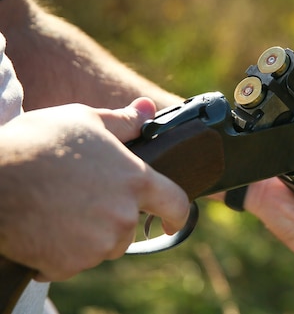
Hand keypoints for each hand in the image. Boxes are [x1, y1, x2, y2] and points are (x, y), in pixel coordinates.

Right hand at [0, 98, 189, 281]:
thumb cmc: (37, 143)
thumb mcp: (84, 120)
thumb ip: (124, 122)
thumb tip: (149, 108)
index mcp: (135, 180)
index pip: (176, 204)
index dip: (178, 214)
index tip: (172, 220)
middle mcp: (122, 216)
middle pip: (130, 227)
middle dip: (113, 217)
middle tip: (83, 197)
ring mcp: (97, 244)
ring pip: (103, 246)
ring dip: (88, 235)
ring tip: (59, 208)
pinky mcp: (69, 265)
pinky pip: (73, 263)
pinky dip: (61, 252)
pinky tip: (44, 228)